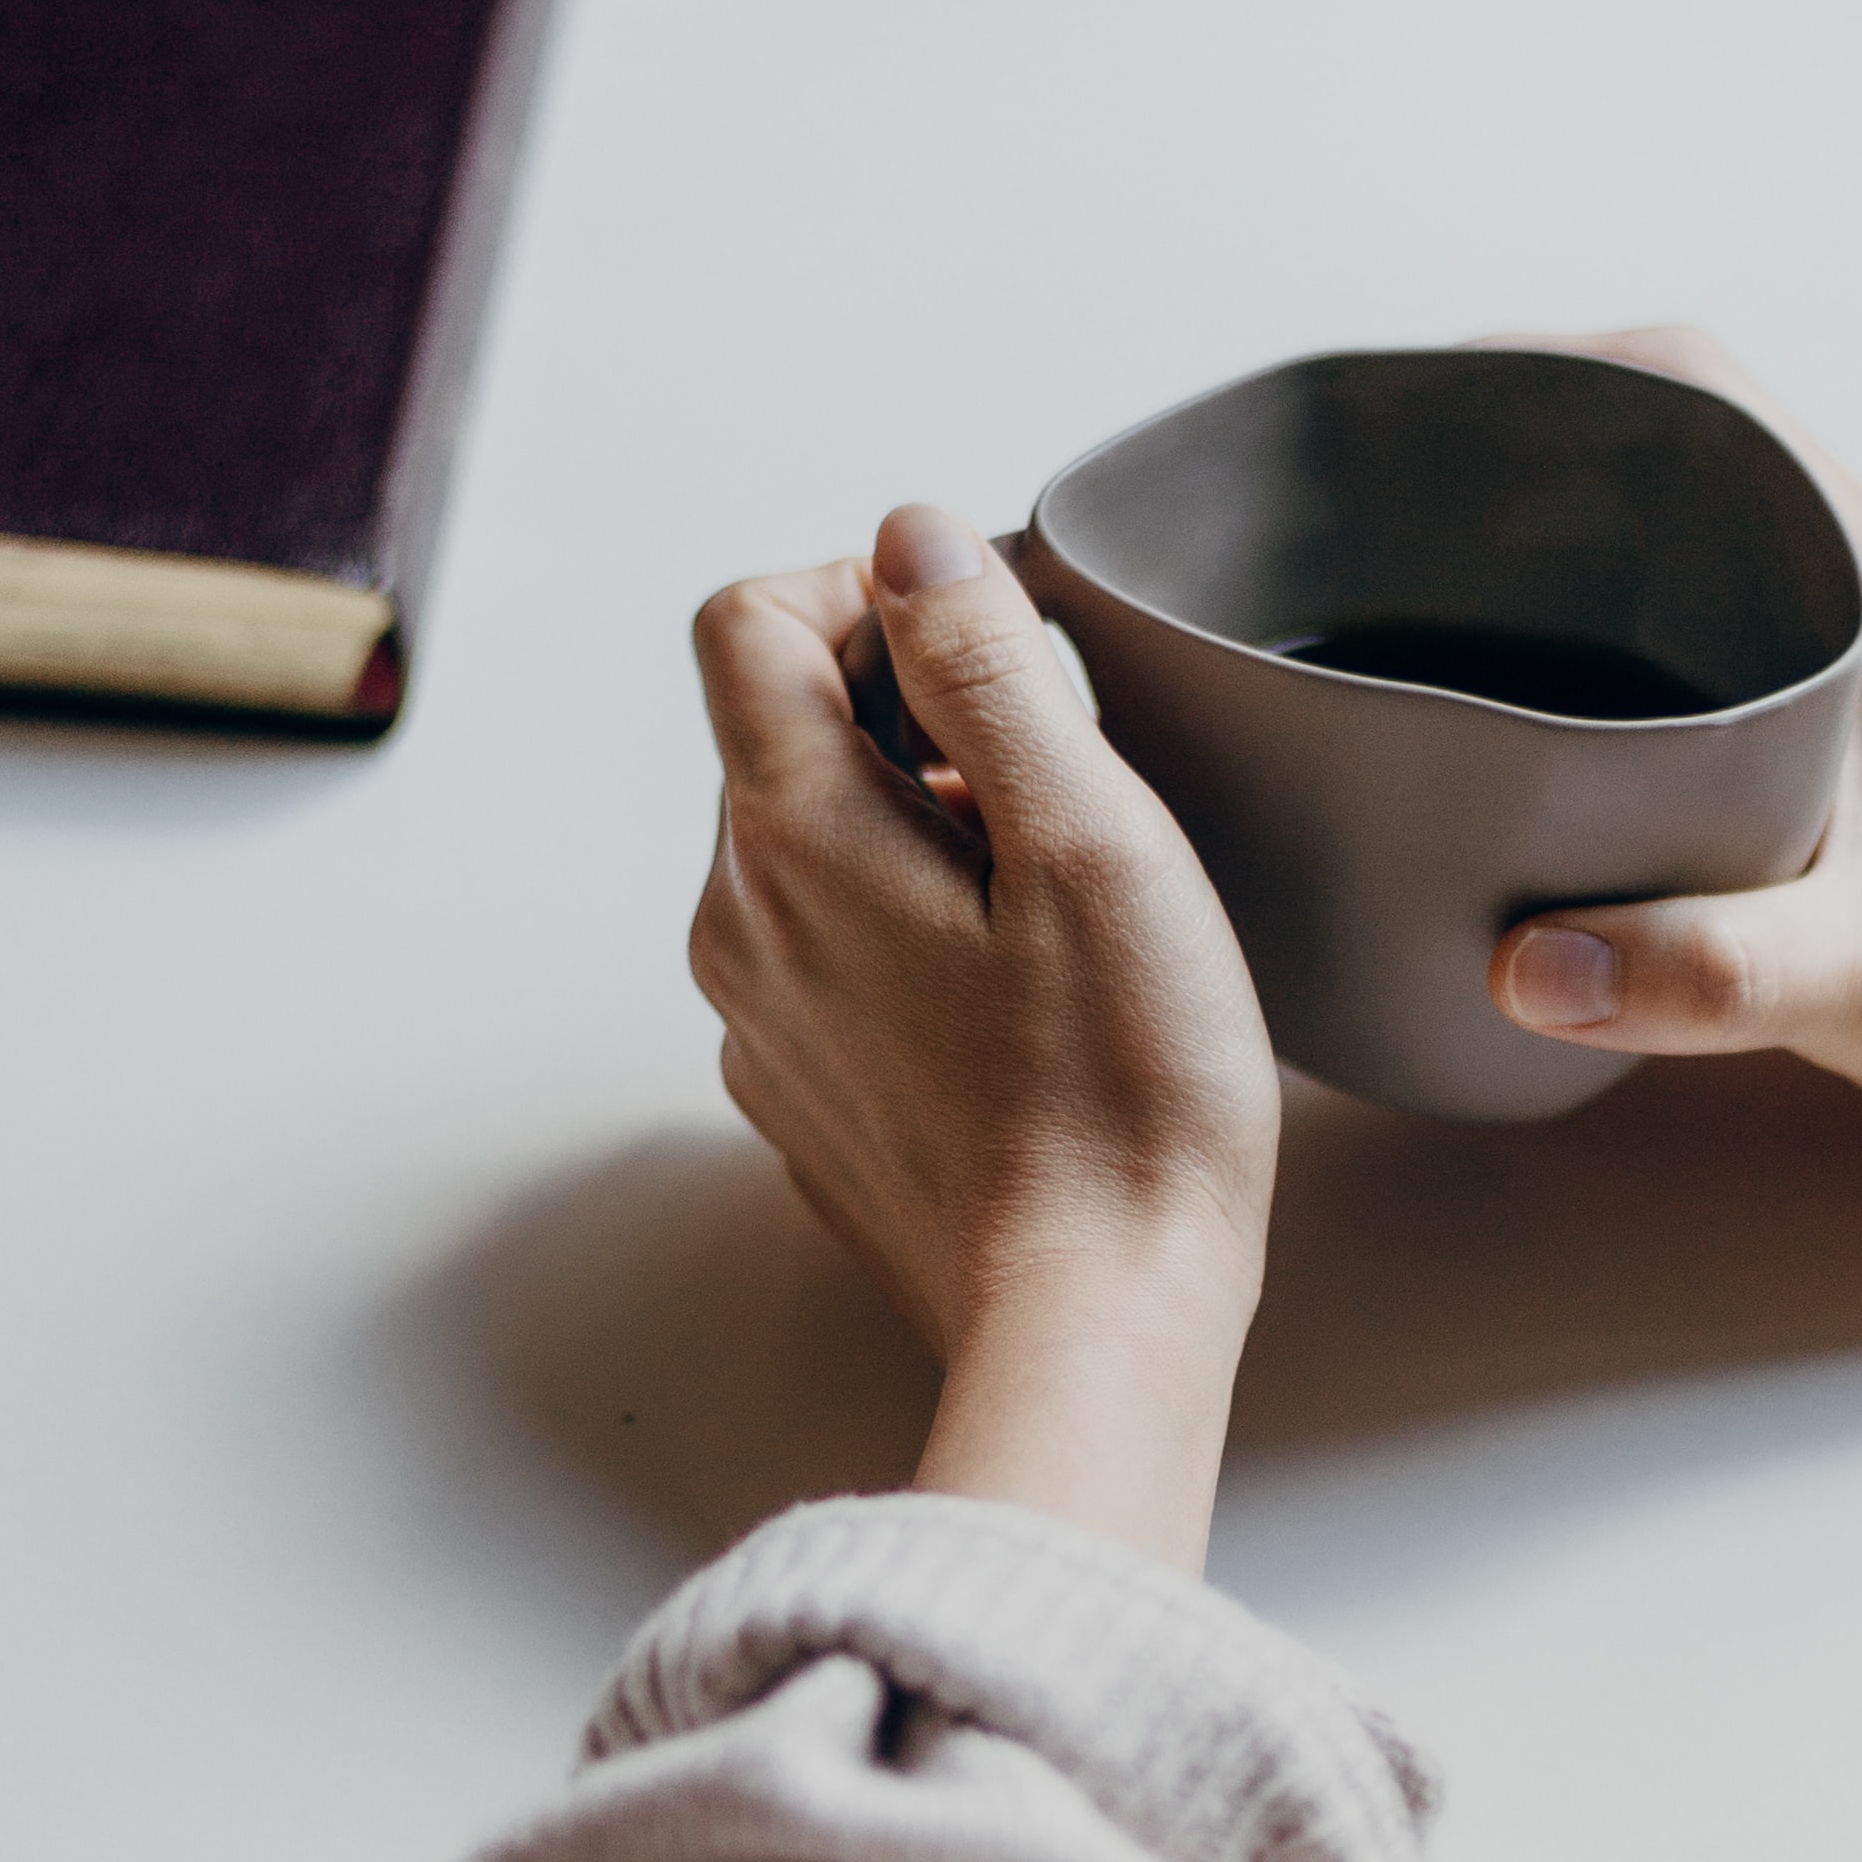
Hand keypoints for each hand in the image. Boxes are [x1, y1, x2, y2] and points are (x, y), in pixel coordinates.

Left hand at [692, 508, 1281, 1565]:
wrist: (1096, 1322)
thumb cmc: (1121, 1094)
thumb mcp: (1089, 839)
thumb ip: (989, 668)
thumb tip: (915, 539)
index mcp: (793, 839)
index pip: (748, 623)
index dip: (866, 593)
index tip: (986, 642)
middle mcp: (741, 924)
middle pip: (782, 732)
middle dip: (915, 716)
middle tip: (1060, 789)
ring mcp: (764, 1021)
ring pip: (813, 847)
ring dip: (920, 826)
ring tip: (1055, 903)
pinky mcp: (808, 1098)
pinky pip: (835, 954)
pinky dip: (914, 929)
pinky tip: (1025, 999)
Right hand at [1490, 334, 1861, 1260]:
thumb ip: (1710, 973)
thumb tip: (1520, 964)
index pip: (1690, 385)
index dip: (1536, 369)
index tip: (1402, 417)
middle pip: (1662, 438)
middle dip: (1505, 454)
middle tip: (1358, 523)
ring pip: (1684, 530)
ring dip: (1551, 545)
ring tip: (1402, 606)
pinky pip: (1709, 619)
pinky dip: (1605, 633)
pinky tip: (1522, 723)